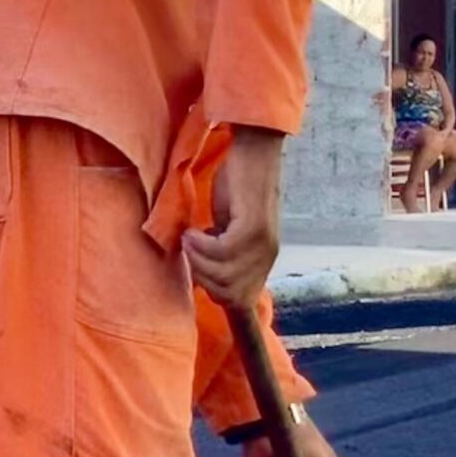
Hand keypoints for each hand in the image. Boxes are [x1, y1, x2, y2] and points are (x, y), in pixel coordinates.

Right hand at [184, 128, 283, 308]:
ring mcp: (262, 244)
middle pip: (227, 293)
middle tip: (190, 251)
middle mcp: (266, 256)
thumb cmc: (236, 187)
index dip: (217, 298)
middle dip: (201, 276)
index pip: (242, 302)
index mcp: (262, 261)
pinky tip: (193, 230)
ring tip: (189, 238)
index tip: (200, 282)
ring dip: (197, 258)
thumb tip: (201, 278)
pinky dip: (201, 244)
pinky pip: (222, 251)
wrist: (253, 153)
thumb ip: (221, 253)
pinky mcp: (253, 227)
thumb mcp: (227, 228)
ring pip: (223, 274)